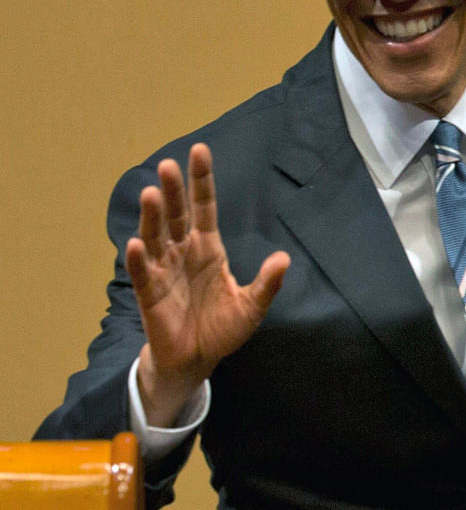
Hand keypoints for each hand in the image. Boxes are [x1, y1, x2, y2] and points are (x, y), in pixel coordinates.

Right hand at [128, 144, 287, 425]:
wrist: (197, 359)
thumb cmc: (222, 328)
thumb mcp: (252, 305)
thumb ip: (267, 283)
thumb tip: (284, 258)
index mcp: (208, 249)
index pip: (204, 208)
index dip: (201, 181)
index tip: (199, 151)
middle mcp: (183, 253)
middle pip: (177, 215)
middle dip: (174, 191)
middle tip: (168, 165)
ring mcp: (164, 271)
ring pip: (156, 237)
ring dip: (153, 217)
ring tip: (151, 193)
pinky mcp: (150, 294)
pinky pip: (144, 273)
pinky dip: (140, 259)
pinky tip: (137, 243)